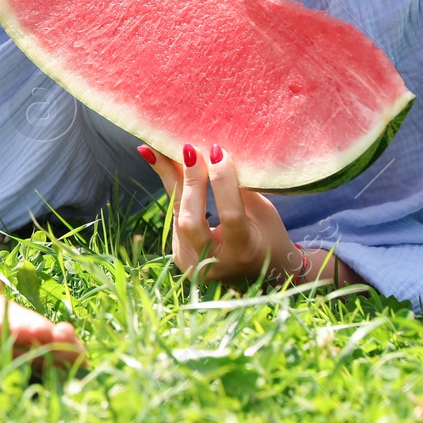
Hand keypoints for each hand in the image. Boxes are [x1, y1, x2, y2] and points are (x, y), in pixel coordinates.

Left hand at [140, 142, 300, 285]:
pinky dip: (173, 185)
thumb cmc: (268, 237)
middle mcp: (214, 263)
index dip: (223, 183)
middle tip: (188, 147)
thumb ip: (241, 190)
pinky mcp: (179, 253)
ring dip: (169, 177)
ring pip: (177, 214)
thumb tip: (216, 151)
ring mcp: (192, 262)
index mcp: (243, 253)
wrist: (262, 275)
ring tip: (154, 148)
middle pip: (191, 221)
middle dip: (190, 182)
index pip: (230, 216)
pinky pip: (176, 213)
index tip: (218, 151)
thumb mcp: (263, 214)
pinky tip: (157, 158)